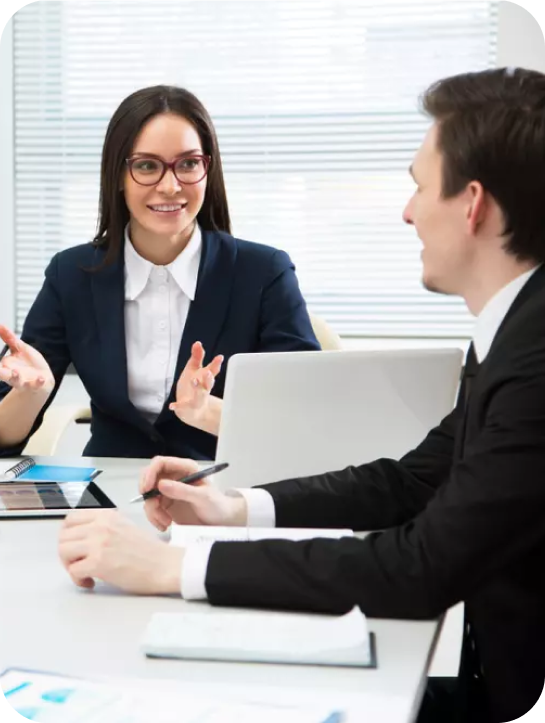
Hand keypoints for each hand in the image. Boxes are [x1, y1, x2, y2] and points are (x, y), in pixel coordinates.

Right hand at [0, 325, 54, 393]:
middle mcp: (11, 375)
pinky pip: (36, 384)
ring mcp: (23, 380)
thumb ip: (9, 338)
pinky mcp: (36, 384)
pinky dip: (38, 382)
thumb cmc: (29, 364)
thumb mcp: (19, 348)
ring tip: (15, 372)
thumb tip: (0, 325)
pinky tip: (40, 378)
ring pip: (16, 381)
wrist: (43, 380)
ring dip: (15, 377)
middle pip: (1, 374)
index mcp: (5, 366)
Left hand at [58, 509, 182, 594]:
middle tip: (77, 562)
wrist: (165, 565)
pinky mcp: (98, 562)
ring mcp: (99, 543)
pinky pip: (73, 571)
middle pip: (63, 536)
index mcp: (107, 516)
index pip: (71, 518)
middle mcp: (101, 526)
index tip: (73, 545)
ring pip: (63, 551)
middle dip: (67, 553)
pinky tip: (91, 581)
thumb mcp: (124, 527)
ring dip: (70, 565)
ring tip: (83, 572)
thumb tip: (82, 537)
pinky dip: (78, 579)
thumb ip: (104, 527)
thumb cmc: (149, 552)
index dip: (68, 535)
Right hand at [140, 456, 246, 531]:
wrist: (222, 522)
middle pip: (149, 477)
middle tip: (152, 507)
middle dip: (147, 493)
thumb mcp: (202, 497)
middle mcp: (174, 477)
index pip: (160, 463)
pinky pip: (152, 508)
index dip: (150, 473)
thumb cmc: (217, 505)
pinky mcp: (166, 504)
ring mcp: (169, 490)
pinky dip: (154, 518)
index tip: (147, 489)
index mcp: (185, 468)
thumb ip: (182, 490)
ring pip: (149, 496)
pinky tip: (165, 525)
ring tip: (166, 522)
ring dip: (153, 510)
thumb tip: (160, 485)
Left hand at [170, 342, 222, 429]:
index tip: (219, 357)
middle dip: (209, 378)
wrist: (192, 411)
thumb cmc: (193, 387)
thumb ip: (197, 357)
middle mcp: (203, 389)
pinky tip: (172, 405)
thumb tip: (198, 342)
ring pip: (199, 395)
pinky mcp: (186, 408)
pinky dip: (177, 406)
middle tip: (208, 372)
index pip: (212, 371)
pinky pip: (182, 407)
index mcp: (205, 379)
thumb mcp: (194, 370)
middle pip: (208, 384)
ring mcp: (195, 400)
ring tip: (194, 381)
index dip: (216, 364)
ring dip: (198, 388)